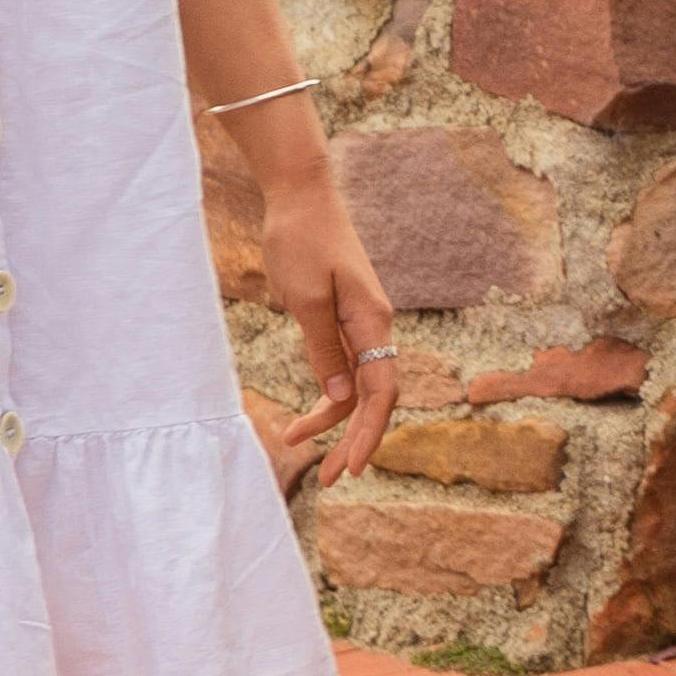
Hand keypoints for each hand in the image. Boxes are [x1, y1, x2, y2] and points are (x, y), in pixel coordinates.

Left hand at [244, 164, 402, 487]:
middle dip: (353, 439)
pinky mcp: (343, 316)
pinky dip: (328, 393)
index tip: (351, 468)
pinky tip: (307, 413)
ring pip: (357, 384)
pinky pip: (344, 365)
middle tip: (329, 480)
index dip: (368, 434)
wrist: (300, 195)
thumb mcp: (305, 299)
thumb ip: (324, 349)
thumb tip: (339, 398)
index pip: (381, 392)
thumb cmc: (301, 240)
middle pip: (373, 396)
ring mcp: (360, 321)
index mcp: (372, 322)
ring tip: (295, 442)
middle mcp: (374, 325)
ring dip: (333, 419)